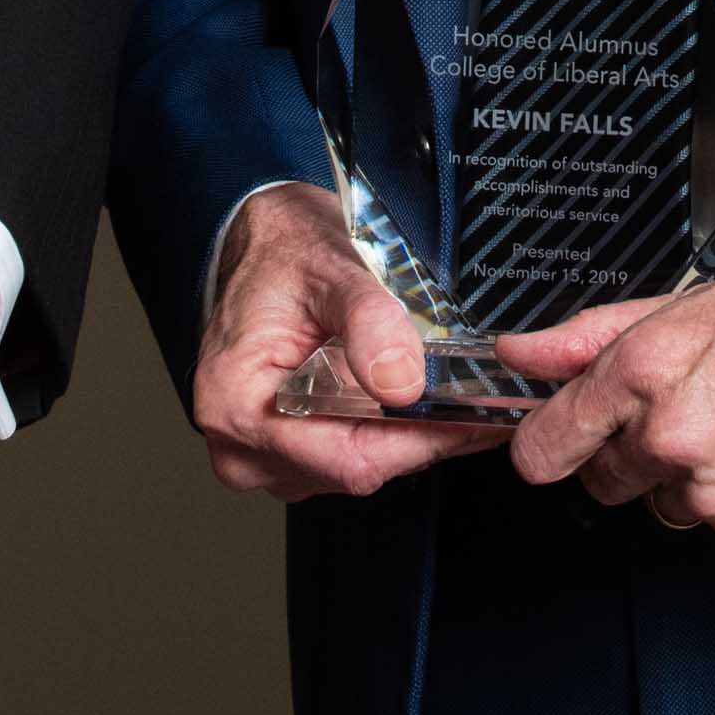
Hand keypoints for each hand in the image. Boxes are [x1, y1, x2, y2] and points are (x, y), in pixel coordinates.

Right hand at [190, 183, 511, 502]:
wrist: (266, 247)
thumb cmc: (287, 253)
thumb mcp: (333, 268)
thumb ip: (370, 322)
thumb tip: (403, 385)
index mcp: (237, 406)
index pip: (349, 459)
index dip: (420, 441)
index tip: (474, 418)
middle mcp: (242, 447)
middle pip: (358, 468)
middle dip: (420, 435)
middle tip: (478, 399)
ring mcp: (263, 458)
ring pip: (359, 465)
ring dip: (405, 433)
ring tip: (445, 390)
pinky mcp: (286, 454)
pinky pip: (349, 456)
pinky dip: (386, 430)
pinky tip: (410, 396)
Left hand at [499, 253, 714, 553]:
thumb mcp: (698, 303)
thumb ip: (596, 335)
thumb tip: (521, 351)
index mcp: (648, 373)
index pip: (548, 445)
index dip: (549, 442)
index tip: (557, 440)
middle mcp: (675, 442)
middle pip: (605, 481)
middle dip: (631, 451)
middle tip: (689, 407)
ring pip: (669, 505)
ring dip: (691, 477)